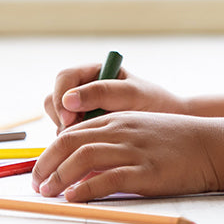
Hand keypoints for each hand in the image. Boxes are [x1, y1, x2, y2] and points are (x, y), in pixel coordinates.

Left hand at [32, 111, 220, 201]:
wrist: (211, 146)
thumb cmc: (176, 142)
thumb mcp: (140, 130)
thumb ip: (113, 140)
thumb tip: (83, 166)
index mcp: (118, 119)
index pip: (72, 132)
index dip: (50, 152)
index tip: (40, 171)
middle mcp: (121, 130)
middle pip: (70, 142)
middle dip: (46, 164)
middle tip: (37, 184)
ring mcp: (133, 150)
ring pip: (83, 157)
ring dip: (59, 176)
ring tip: (49, 193)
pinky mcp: (146, 171)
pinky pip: (106, 179)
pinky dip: (85, 189)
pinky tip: (74, 198)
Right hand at [43, 61, 187, 131]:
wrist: (170, 124)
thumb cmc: (155, 103)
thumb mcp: (132, 94)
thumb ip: (102, 93)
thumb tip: (68, 99)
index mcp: (95, 73)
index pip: (65, 78)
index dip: (60, 97)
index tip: (69, 118)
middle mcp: (85, 90)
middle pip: (54, 99)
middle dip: (60, 118)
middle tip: (75, 134)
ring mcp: (83, 111)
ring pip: (58, 121)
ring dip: (66, 133)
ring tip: (89, 142)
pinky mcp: (86, 131)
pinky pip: (68, 137)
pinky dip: (73, 145)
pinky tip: (91, 151)